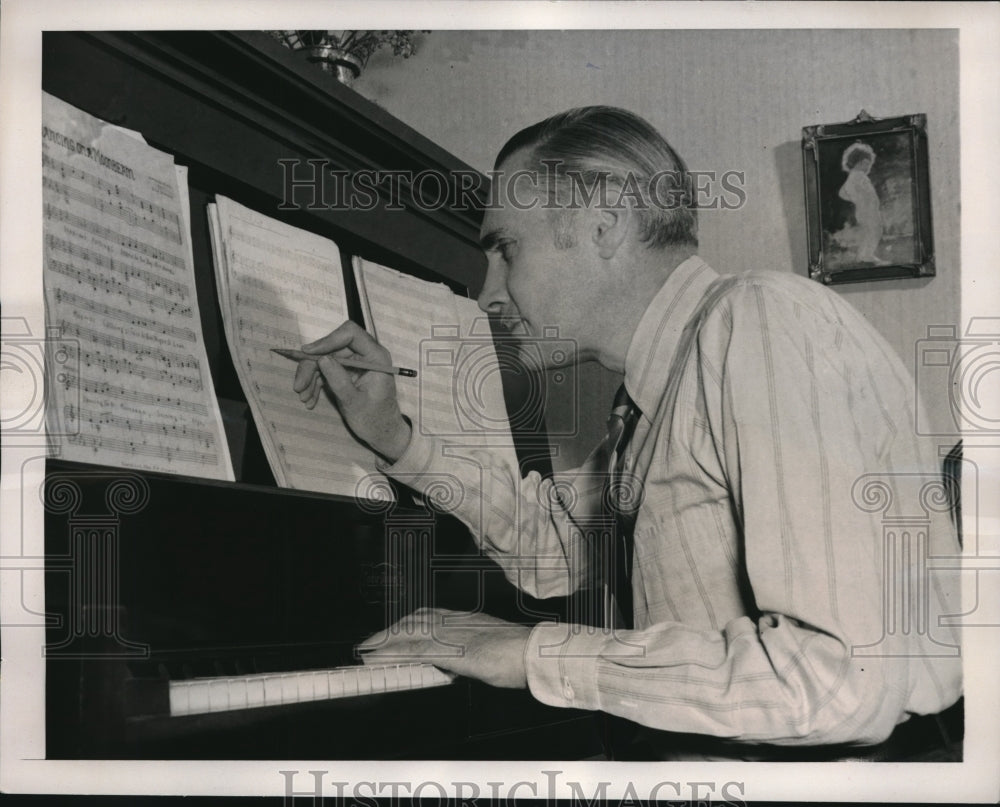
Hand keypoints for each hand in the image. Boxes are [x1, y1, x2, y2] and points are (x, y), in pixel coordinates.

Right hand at [294, 320, 410, 461]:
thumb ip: (339, 380)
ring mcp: (355, 363)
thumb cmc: (374, 419)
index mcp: (375, 357)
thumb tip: (322, 359)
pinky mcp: (346, 372)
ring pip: (325, 359)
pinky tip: (310, 399)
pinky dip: (315, 383)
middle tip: (299, 386)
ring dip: (311, 376)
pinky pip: (326, 370)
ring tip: (303, 397)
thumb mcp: (354, 402)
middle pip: (332, 348)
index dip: (328, 340)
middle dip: (312, 365)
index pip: (350, 334)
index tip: (308, 353)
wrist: (381, 432)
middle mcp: (365, 355)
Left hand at [358, 608, 529, 688]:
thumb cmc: (524, 653)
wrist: (537, 653)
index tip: (392, 632)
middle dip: (390, 632)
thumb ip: (476, 650)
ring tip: (368, 651)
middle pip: (414, 621)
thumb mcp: (494, 647)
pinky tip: (382, 661)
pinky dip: (394, 655)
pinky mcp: (453, 652)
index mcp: (468, 619)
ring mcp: (454, 635)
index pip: (429, 616)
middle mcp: (457, 622)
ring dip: (385, 642)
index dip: (407, 624)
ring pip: (410, 633)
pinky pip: (416, 652)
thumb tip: (465, 661)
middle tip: (371, 642)